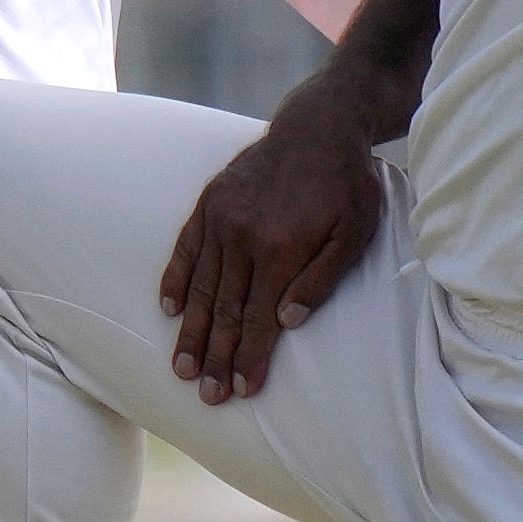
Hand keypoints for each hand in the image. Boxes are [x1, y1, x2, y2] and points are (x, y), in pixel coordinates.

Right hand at [158, 75, 391, 404]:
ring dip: (190, 331)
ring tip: (181, 368)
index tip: (240, 390)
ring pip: (200, 286)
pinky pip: (186, 248)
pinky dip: (175, 279)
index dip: (248, 357)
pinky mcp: (210, 202)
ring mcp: (221, 219)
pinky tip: (167, 308)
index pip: (257, 318)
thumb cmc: (346, 185)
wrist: (318, 125)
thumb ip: (321, 279)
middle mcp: (242, 237)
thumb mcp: (354, 234)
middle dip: (215, 357)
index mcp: (280, 249)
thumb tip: (289, 321)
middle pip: (223, 310)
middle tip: (206, 396)